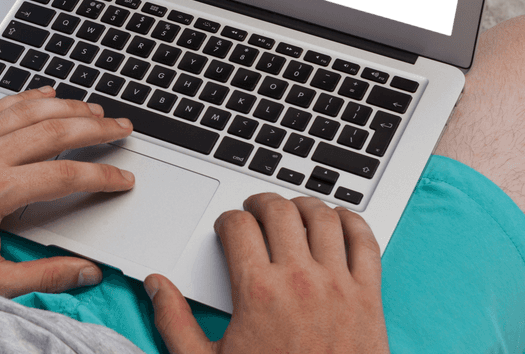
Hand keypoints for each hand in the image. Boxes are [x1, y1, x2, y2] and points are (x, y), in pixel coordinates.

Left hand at [0, 86, 135, 295]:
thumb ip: (43, 277)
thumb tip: (86, 273)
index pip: (66, 175)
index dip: (101, 176)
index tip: (123, 179)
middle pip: (53, 130)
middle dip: (94, 127)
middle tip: (122, 128)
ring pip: (26, 111)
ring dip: (64, 105)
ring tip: (93, 107)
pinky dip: (22, 98)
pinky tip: (42, 94)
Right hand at [145, 193, 389, 353]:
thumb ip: (174, 321)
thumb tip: (156, 287)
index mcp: (257, 291)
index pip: (238, 225)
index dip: (227, 221)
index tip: (228, 229)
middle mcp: (299, 280)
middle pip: (279, 211)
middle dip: (261, 203)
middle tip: (254, 210)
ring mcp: (338, 285)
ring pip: (322, 217)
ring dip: (303, 206)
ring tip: (292, 211)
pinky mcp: (369, 297)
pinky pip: (365, 242)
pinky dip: (352, 222)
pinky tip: (339, 222)